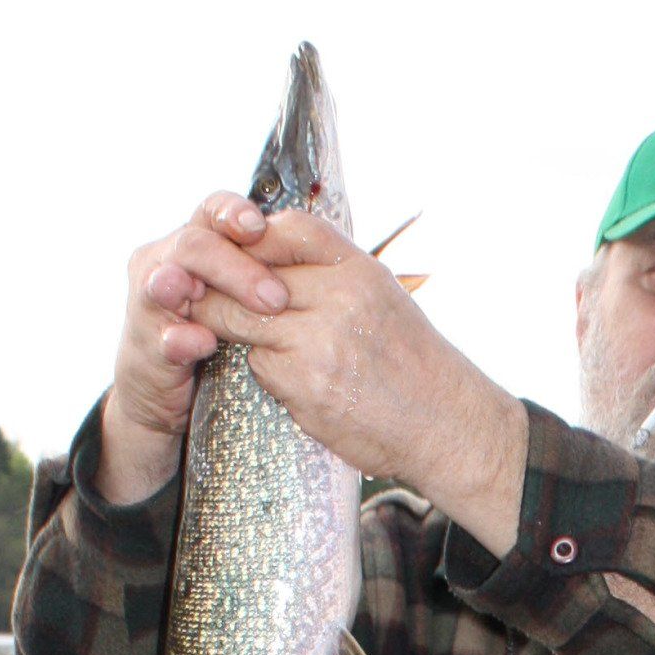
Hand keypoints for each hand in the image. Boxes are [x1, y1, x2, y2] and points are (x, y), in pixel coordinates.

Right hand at [97, 194, 291, 503]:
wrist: (166, 393)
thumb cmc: (214, 336)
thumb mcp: (242, 301)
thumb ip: (267, 276)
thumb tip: (327, 259)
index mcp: (192, 244)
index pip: (213, 212)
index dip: (235, 215)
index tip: (263, 228)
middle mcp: (163, 262)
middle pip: (195, 244)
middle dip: (237, 266)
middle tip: (277, 297)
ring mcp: (150, 304)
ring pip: (168, 280)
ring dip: (207, 290)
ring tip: (243, 307)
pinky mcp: (146, 347)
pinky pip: (160, 337)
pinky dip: (181, 338)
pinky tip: (202, 342)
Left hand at [191, 212, 527, 553]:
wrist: (447, 425)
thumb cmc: (412, 362)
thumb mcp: (382, 296)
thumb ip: (330, 271)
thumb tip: (263, 246)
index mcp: (359, 270)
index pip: (288, 229)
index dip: (254, 238)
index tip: (240, 253)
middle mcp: (340, 300)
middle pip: (250, 274)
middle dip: (221, 285)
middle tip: (207, 294)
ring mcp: (320, 344)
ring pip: (242, 321)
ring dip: (234, 329)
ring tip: (252, 339)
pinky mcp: (306, 386)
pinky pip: (259, 366)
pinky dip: (266, 370)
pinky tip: (294, 380)